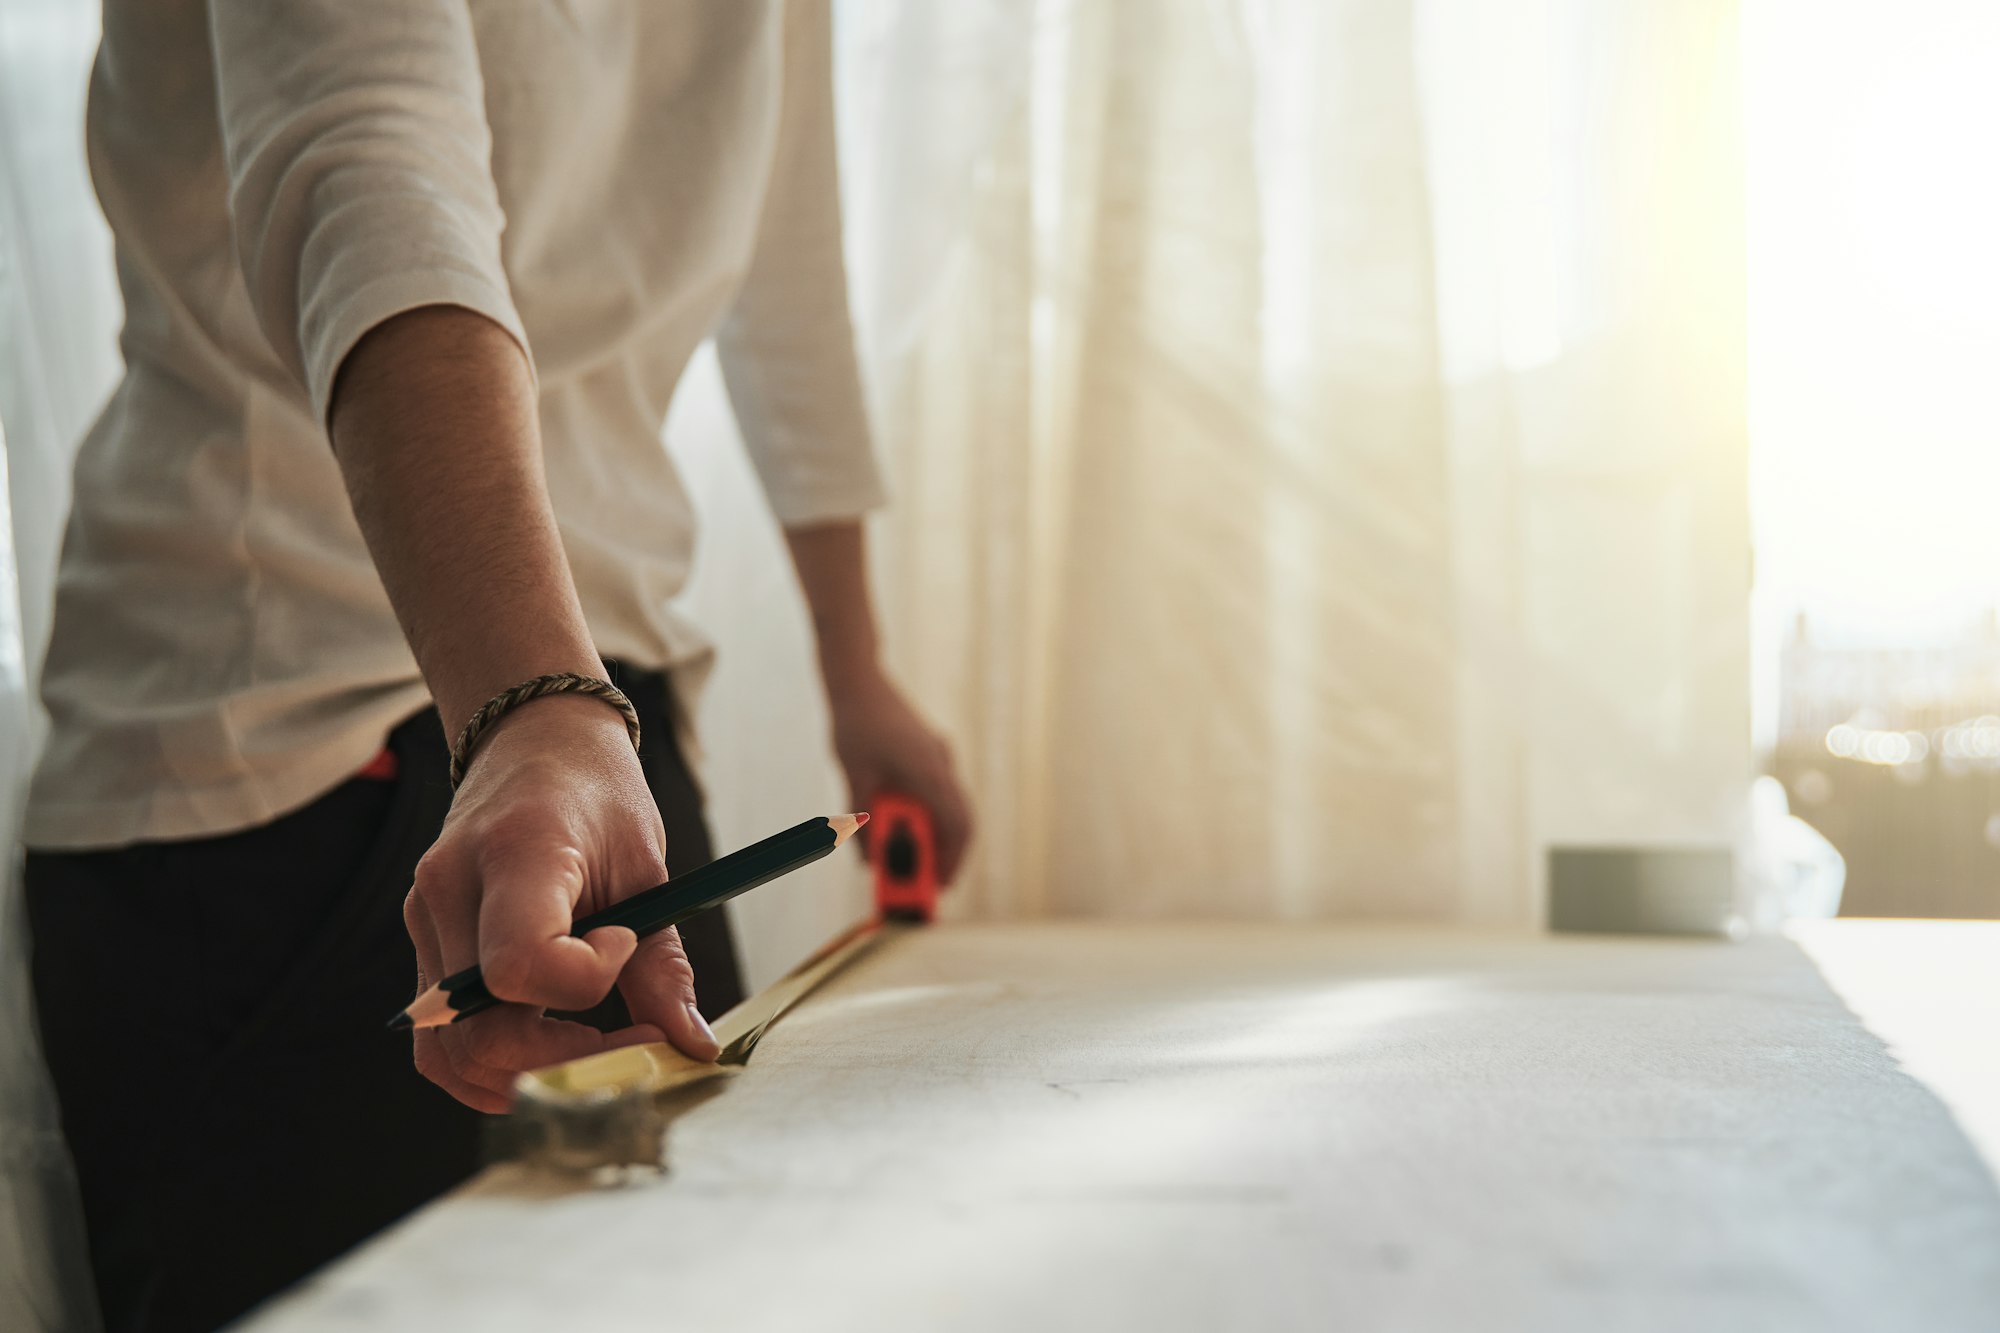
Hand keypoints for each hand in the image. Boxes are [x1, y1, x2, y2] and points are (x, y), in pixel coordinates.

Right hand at [402, 696, 717, 1111]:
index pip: (519, 962)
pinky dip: (493, 1064)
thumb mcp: (646, 865)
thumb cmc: (598, 794)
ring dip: (525, 1075)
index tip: (624, 945)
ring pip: (448, 1051)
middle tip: (634, 1042)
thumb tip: (691, 1047)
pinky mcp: (423, 943)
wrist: (532, 740)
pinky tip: (549, 1048)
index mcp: (515, 851)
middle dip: (562, 1061)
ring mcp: (426, 921)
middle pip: (478, 1028)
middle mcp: (450, 890)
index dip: (584, 982)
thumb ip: (662, 963)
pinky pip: (440, 1038)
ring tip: (595, 1049)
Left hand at [827, 670, 973, 883]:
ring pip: (949, 806)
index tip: (940, 886)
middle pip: (958, 820)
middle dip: (945, 854)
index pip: (956, 825)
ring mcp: (938, 756)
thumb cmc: (855, 723)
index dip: (952, 860)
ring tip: (909, 857)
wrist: (858, 678)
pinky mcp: (929, 752)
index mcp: (928, 770)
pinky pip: (937, 791)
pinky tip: (904, 825)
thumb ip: (863, 819)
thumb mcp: (854, 777)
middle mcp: (941, 764)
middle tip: (927, 881)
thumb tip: (868, 860)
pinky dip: (927, 814)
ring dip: (932, 834)